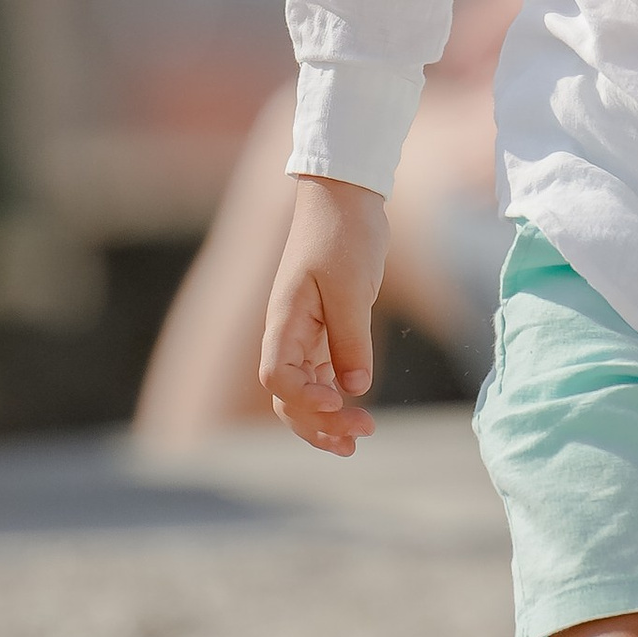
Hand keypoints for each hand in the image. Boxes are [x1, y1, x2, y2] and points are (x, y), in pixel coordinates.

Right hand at [258, 176, 387, 454]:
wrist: (347, 197)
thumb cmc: (343, 234)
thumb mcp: (353, 287)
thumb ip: (351, 340)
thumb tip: (354, 388)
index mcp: (283, 320)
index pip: (276, 376)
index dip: (304, 397)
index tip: (341, 401)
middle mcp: (287, 332)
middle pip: (288, 395)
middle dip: (319, 423)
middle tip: (362, 434)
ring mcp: (304, 333)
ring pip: (304, 390)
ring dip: (326, 418)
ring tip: (358, 439)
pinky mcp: (325, 329)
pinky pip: (322, 374)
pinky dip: (336, 396)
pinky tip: (358, 410)